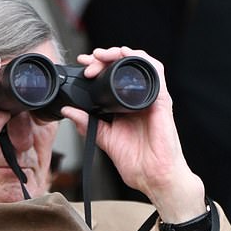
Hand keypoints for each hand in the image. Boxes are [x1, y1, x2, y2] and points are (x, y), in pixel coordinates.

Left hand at [60, 47, 205, 222]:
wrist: (153, 177)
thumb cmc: (136, 162)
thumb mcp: (105, 139)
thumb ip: (87, 124)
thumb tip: (69, 111)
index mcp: (125, 106)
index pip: (112, 78)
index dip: (98, 68)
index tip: (82, 67)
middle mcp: (138, 99)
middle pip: (124, 67)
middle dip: (105, 58)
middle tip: (89, 59)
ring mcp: (151, 98)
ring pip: (140, 64)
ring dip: (122, 54)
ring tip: (104, 54)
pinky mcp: (161, 101)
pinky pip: (156, 73)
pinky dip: (142, 60)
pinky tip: (128, 56)